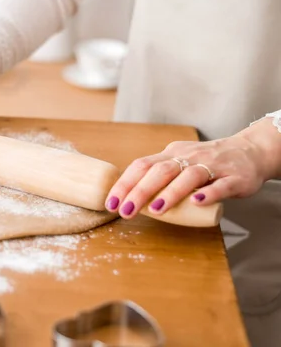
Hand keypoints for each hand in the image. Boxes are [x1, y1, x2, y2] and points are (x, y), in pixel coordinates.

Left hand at [103, 127, 278, 218]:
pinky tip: (197, 202)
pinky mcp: (234, 177)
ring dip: (170, 193)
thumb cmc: (207, 163)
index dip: (125, 183)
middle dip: (140, 191)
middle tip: (125, 211)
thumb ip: (158, 176)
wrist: (251, 152)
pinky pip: (220, 185)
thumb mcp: (179, 162)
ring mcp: (212, 165)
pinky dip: (208, 193)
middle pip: (160, 170)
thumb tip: (128, 197)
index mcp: (171, 154)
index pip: (142, 165)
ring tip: (155, 210)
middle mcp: (189, 156)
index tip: (111, 202)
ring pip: (189, 176)